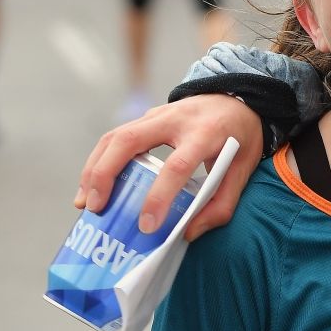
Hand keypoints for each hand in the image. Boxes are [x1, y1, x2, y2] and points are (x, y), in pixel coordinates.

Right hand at [74, 95, 264, 241]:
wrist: (239, 98)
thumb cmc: (241, 138)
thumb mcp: (244, 169)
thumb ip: (221, 204)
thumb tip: (187, 233)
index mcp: (206, 133)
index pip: (177, 165)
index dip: (159, 196)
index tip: (146, 225)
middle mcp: (176, 119)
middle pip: (130, 140)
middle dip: (106, 175)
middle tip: (96, 208)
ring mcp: (157, 114)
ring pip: (114, 137)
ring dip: (94, 169)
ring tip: (86, 202)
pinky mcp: (146, 118)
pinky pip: (115, 138)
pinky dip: (98, 161)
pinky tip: (92, 187)